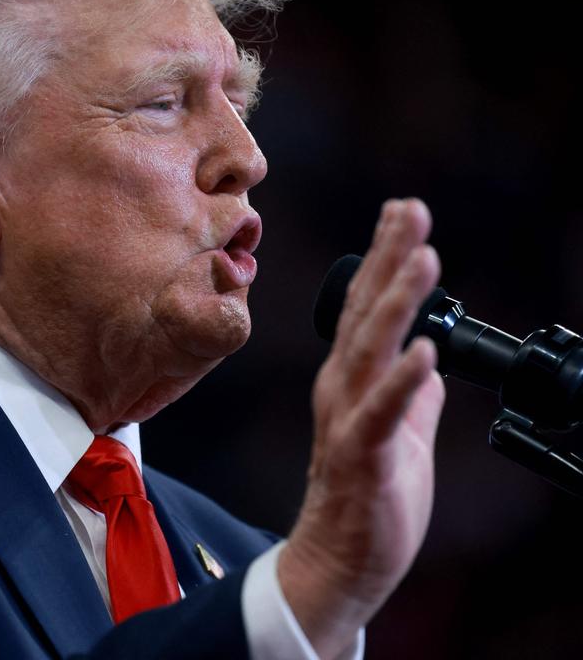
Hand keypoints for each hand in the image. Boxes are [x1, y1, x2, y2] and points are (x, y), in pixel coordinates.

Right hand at [277, 198, 445, 658]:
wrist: (341, 559)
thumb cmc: (369, 494)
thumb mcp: (403, 429)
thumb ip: (412, 390)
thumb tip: (429, 357)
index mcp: (351, 377)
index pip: (369, 307)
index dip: (385, 258)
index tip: (402, 212)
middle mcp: (341, 387)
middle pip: (366, 313)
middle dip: (389, 259)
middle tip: (410, 211)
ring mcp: (347, 419)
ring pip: (369, 352)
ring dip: (395, 304)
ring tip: (422, 260)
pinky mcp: (360, 456)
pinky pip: (379, 415)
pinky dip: (399, 382)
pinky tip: (422, 353)